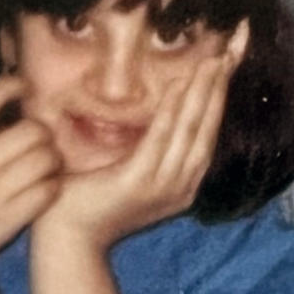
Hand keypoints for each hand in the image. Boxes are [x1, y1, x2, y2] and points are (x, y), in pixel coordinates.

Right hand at [0, 76, 60, 293]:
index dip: (13, 85)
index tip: (25, 87)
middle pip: (32, 129)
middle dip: (44, 134)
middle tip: (42, 144)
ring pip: (46, 159)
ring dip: (53, 162)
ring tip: (48, 169)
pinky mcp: (5, 220)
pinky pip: (46, 193)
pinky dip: (52, 189)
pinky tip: (44, 193)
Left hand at [45, 20, 248, 250]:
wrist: (67, 239)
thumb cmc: (93, 201)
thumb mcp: (132, 172)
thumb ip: (152, 149)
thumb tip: (163, 114)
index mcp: (183, 184)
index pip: (207, 134)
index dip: (219, 99)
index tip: (225, 67)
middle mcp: (181, 187)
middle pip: (207, 130)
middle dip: (218, 90)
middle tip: (227, 55)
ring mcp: (162, 187)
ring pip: (189, 131)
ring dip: (201, 94)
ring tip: (211, 64)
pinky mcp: (138, 183)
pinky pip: (159, 139)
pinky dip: (172, 111)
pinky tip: (178, 86)